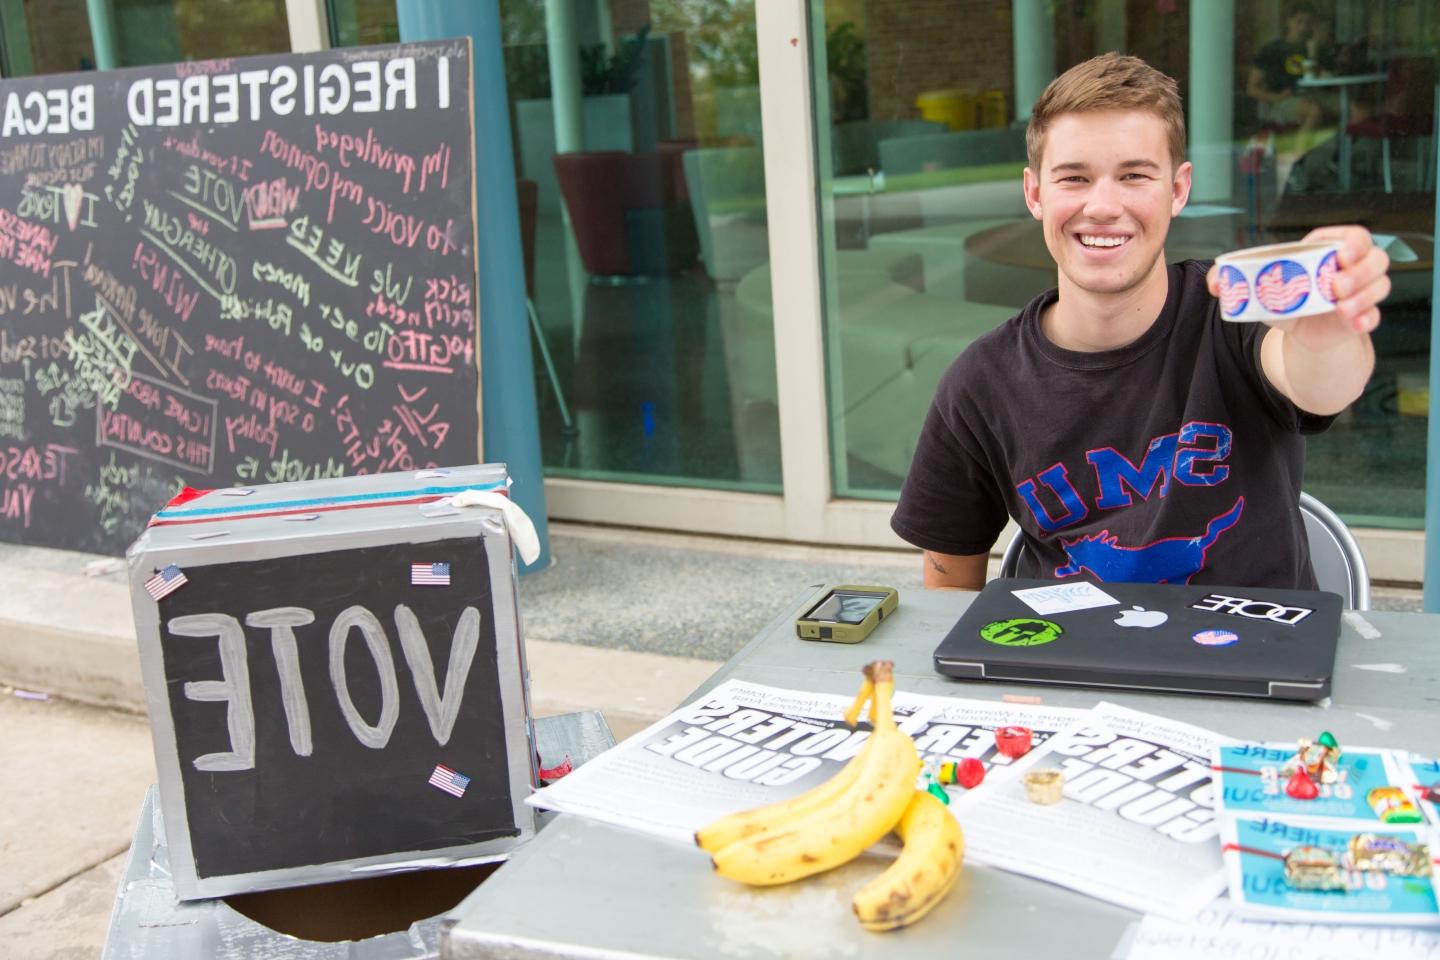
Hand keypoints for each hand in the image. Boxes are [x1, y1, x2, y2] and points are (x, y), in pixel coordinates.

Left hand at [1208, 225, 1389, 351]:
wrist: (1298, 328)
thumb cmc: (1283, 294)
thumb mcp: (1262, 285)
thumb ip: (1234, 279)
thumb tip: (1213, 283)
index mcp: (1331, 248)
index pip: (1356, 236)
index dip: (1354, 243)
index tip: (1340, 255)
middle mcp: (1355, 266)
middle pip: (1376, 259)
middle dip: (1361, 271)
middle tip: (1337, 285)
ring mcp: (1364, 291)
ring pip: (1381, 286)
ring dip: (1365, 296)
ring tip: (1341, 308)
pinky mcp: (1364, 315)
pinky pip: (1375, 315)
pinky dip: (1366, 319)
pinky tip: (1354, 323)